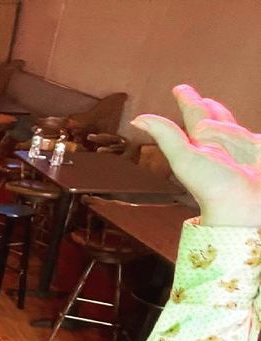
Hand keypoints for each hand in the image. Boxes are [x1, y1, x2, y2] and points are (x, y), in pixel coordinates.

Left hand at [133, 84, 260, 227]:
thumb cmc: (213, 185)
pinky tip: (251, 136)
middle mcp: (221, 144)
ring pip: (231, 126)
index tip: (179, 89)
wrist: (246, 206)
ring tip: (214, 106)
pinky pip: (256, 138)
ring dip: (224, 117)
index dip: (188, 100)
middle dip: (206, 107)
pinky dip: (249, 135)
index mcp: (202, 143)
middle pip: (212, 118)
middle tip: (199, 98)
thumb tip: (137, 119)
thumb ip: (166, 136)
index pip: (194, 115)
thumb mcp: (185, 157)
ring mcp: (243, 149)